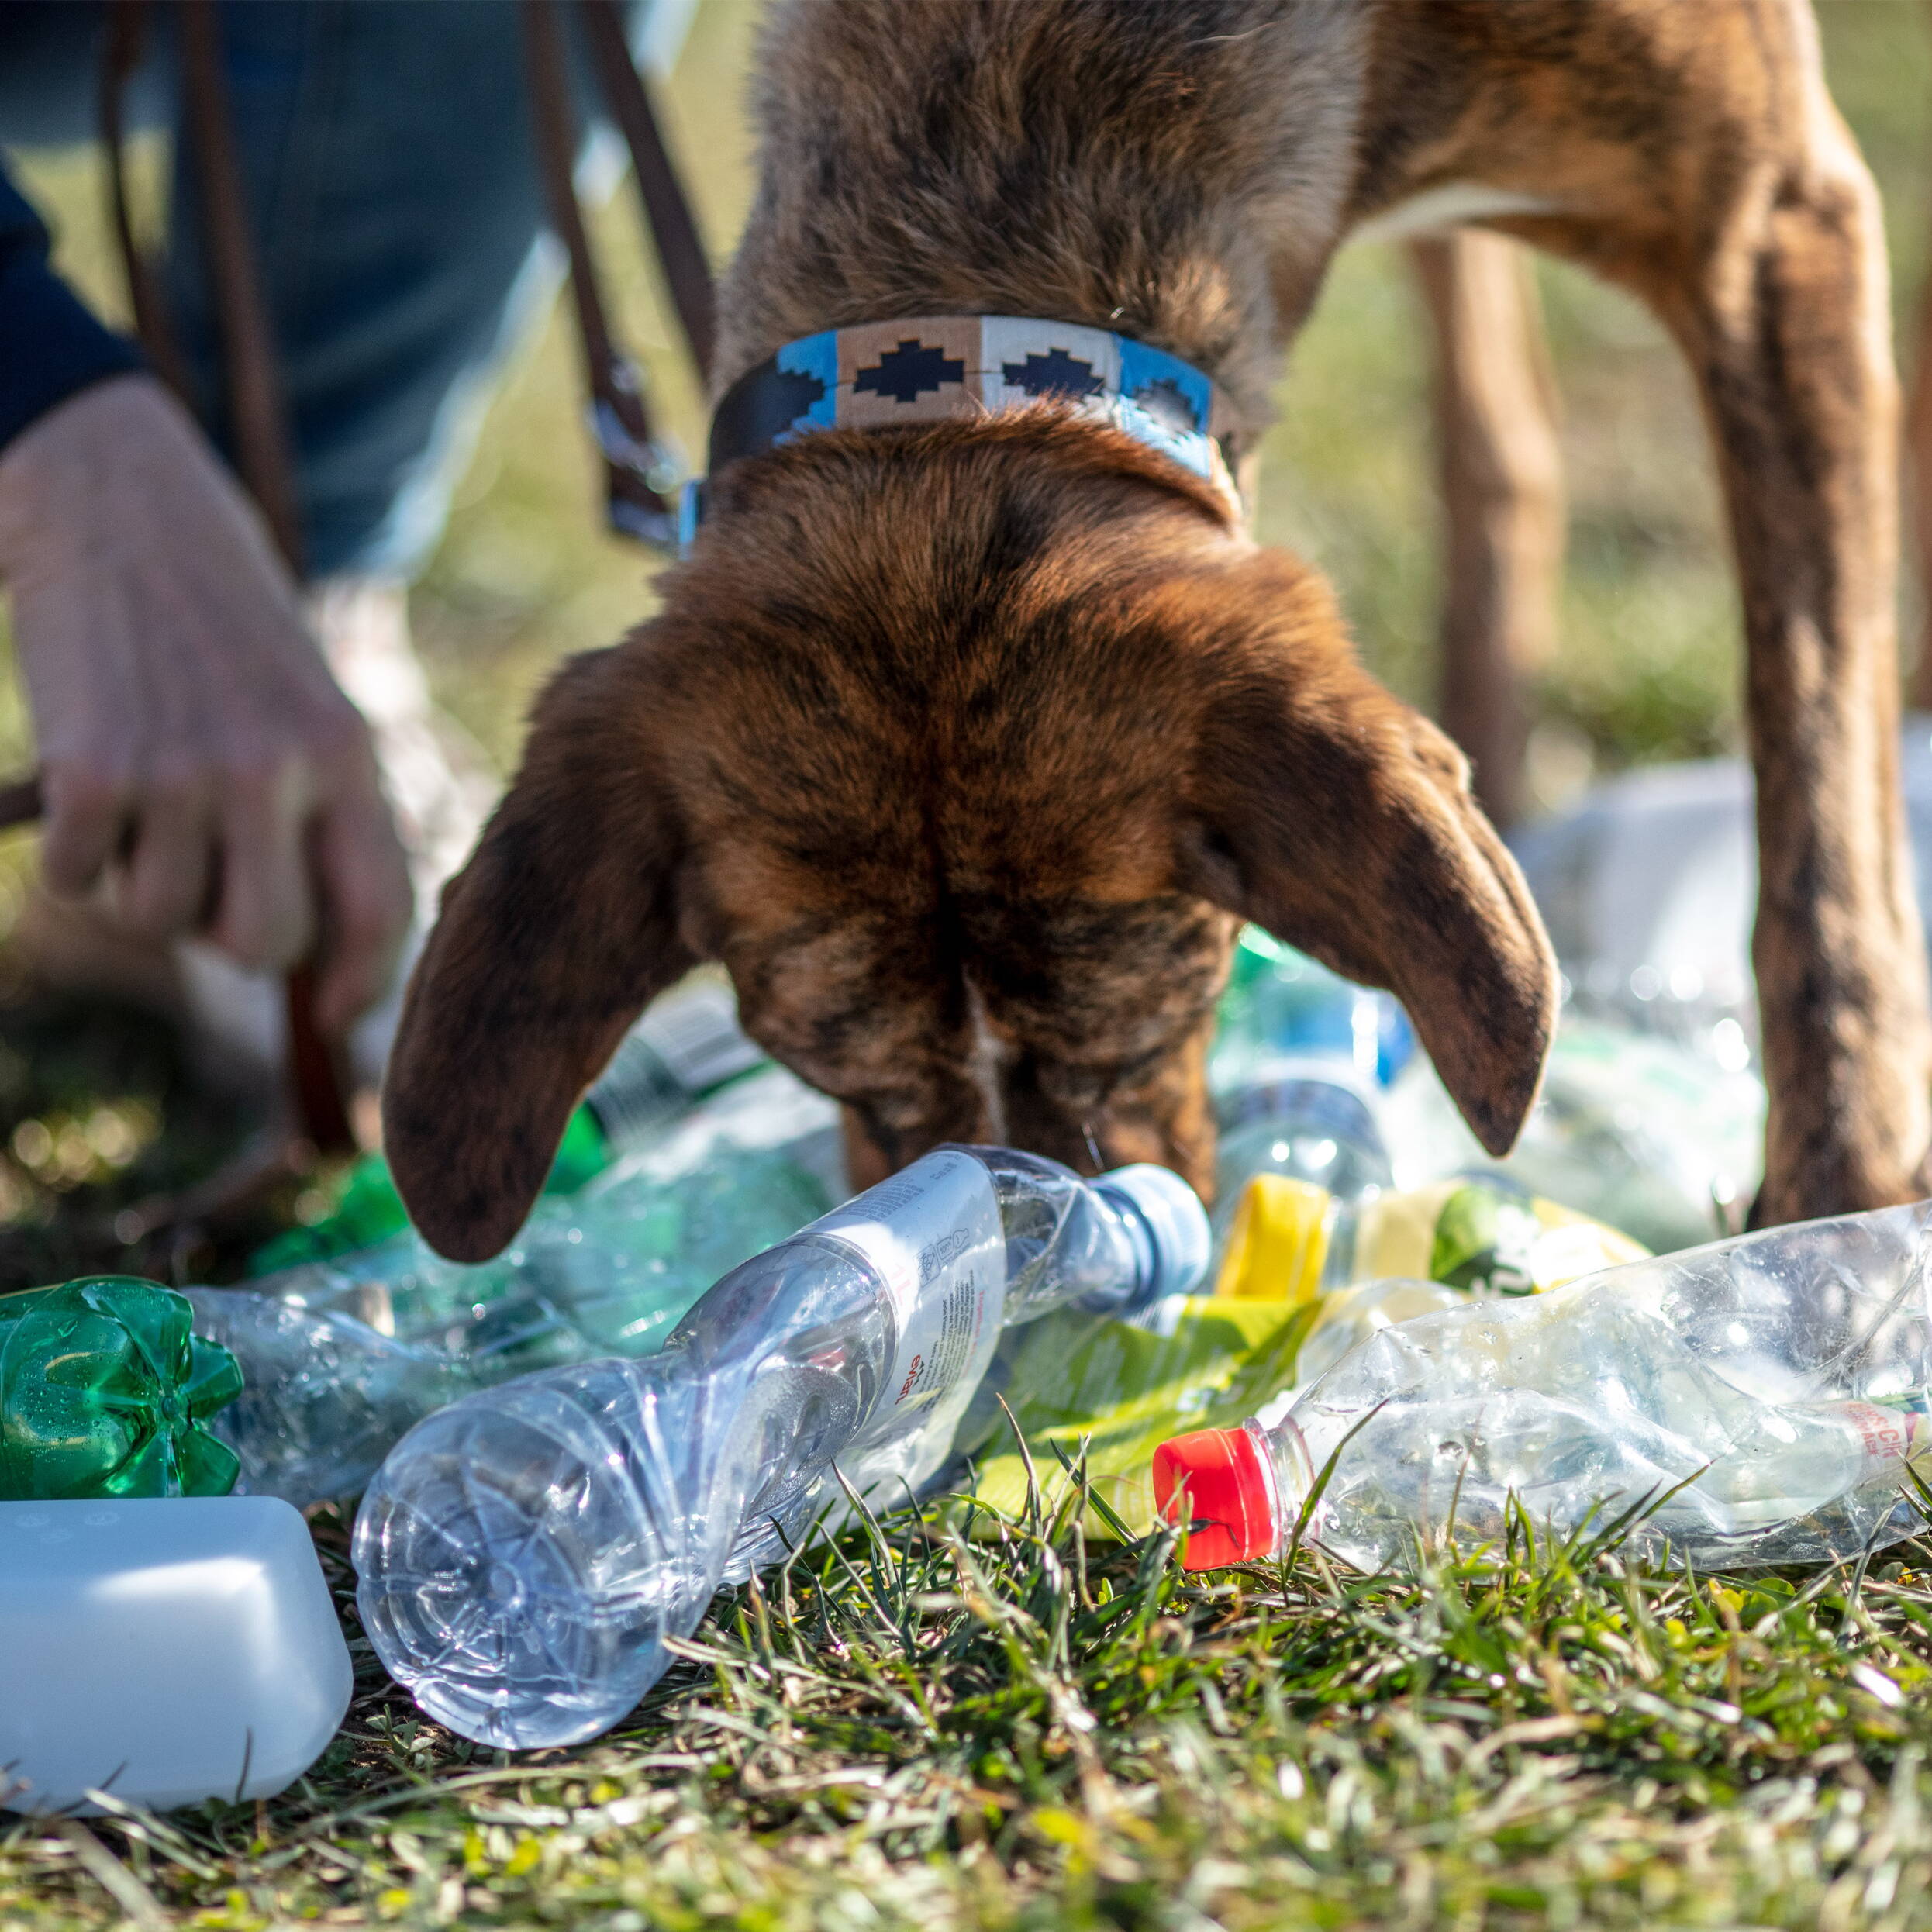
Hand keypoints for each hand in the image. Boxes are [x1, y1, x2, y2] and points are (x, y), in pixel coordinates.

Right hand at [0, 374, 413, 1032]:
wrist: (114, 501)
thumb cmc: (221, 616)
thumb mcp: (305, 701)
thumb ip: (320, 811)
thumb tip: (311, 952)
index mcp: (345, 753)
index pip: (379, 909)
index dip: (362, 982)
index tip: (336, 1012)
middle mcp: (273, 769)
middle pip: (264, 944)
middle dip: (233, 941)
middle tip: (208, 885)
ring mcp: (181, 771)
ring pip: (162, 920)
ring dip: (145, 889)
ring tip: (149, 810)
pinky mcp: (90, 768)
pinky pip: (82, 882)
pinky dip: (78, 859)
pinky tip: (93, 790)